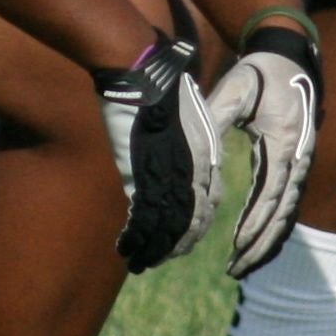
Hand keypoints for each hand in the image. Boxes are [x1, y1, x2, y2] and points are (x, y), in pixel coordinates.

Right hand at [93, 36, 221, 273]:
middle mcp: (195, 171)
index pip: (208, 204)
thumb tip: (172, 151)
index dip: (196, 227)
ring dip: (155, 249)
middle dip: (177, 246)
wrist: (145, 73)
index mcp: (207, 157)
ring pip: (169, 226)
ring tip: (141, 262)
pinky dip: (136, 238)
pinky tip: (127, 248)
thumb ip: (184, 140)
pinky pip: (146, 218)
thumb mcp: (187, 115)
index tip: (185, 241)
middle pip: (191, 222)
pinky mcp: (147, 174)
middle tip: (161, 260)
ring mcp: (172, 175)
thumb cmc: (163, 86)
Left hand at [206, 24, 321, 277]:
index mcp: (286, 141)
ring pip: (288, 213)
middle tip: (235, 270)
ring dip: (267, 242)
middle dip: (261, 244)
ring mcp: (300, 164)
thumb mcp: (235, 89)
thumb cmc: (259, 72)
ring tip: (241, 267)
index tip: (237, 244)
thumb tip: (196, 153)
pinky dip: (273, 229)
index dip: (256, 221)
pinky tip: (255, 246)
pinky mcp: (294, 166)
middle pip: (284, 212)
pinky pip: (287, 205)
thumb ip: (215, 119)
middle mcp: (300, 157)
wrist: (288, 57)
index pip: (272, 192)